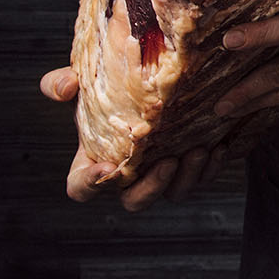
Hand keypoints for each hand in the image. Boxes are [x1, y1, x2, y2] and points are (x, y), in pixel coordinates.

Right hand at [38, 66, 224, 210]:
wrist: (151, 77)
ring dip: (187, 178)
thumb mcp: (84, 81)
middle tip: (168, 162)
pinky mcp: (188, 164)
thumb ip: (61, 83)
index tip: (105, 168)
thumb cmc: (109, 85)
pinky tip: (218, 148)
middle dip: (152, 188)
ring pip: (173, 192)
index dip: (88, 183)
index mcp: (95, 161)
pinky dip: (209, 168)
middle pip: (134, 201)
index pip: (81, 187)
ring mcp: (159, 172)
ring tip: (200, 150)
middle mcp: (129, 174)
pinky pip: (200, 178)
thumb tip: (65, 87)